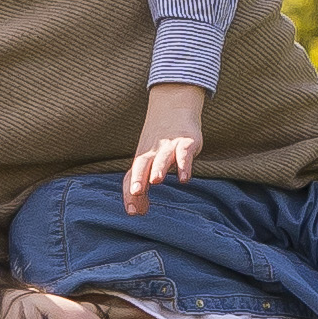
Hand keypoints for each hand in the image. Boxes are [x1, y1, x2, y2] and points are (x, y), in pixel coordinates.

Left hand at [120, 84, 206, 214]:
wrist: (174, 106)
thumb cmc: (160, 142)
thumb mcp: (150, 161)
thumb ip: (143, 185)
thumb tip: (138, 211)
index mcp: (141, 158)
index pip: (131, 176)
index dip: (130, 193)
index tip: (132, 212)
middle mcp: (153, 152)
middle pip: (141, 165)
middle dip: (137, 179)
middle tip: (135, 193)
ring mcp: (169, 146)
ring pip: (162, 157)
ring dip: (158, 168)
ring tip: (155, 181)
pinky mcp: (187, 141)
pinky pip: (184, 152)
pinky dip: (184, 165)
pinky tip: (184, 179)